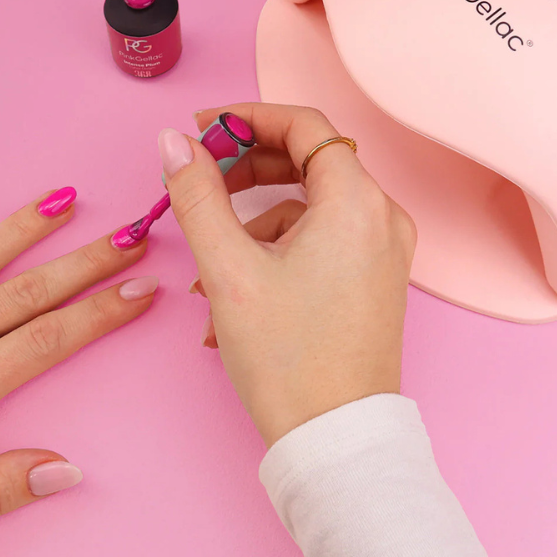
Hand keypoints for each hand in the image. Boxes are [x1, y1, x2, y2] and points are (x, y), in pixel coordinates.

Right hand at [161, 103, 415, 447]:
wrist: (334, 439)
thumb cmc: (289, 360)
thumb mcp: (229, 271)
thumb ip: (198, 196)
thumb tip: (174, 143)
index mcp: (356, 204)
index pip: (304, 125)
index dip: (247, 117)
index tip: (204, 129)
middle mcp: (381, 219)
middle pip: (308, 162)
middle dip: (246, 170)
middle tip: (200, 183)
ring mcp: (382, 252)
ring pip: (308, 208)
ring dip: (252, 224)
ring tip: (208, 270)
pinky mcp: (373, 280)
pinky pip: (319, 243)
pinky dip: (274, 253)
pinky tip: (233, 296)